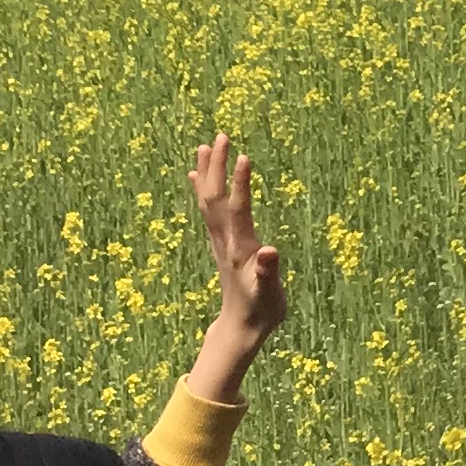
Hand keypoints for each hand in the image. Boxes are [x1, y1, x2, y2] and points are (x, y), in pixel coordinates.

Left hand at [184, 135, 285, 402]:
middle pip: (215, 197)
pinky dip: (201, 190)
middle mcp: (225, 241)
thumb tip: (269, 252)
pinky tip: (195, 176)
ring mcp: (220, 242)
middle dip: (216, 167)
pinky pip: (206, 211)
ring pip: (207, 201)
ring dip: (206, 172)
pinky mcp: (220, 245)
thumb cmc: (261, 312)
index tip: (242, 156)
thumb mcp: (270, 295)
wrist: (239, 329)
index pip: (238, 210)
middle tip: (220, 136)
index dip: (240, 184)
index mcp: (240, 249)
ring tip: (205, 146)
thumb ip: (268, 272)